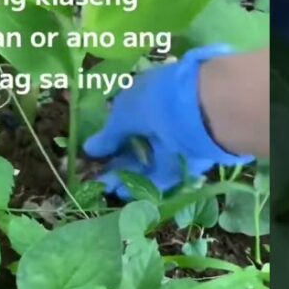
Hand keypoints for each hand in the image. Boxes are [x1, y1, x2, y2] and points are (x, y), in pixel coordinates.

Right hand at [82, 45, 253, 198]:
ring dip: (130, 175)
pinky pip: (166, 173)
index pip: (128, 118)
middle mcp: (163, 116)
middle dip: (119, 161)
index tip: (97, 156)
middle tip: (100, 179)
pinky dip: (147, 183)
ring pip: (151, 160)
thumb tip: (89, 149)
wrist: (199, 109)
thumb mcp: (123, 115)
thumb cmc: (153, 102)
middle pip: (139, 143)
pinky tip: (127, 192)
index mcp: (148, 96)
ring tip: (110, 189)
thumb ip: (109, 136)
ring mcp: (178, 138)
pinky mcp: (189, 159)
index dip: (112, 138)